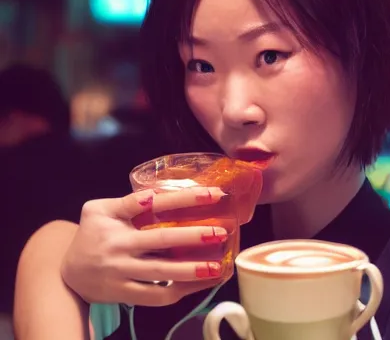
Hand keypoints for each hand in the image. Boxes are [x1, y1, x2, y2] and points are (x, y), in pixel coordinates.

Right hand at [62, 187, 230, 306]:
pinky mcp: (124, 293)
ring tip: (217, 267)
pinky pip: (156, 296)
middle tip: (222, 233)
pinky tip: (199, 284)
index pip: (155, 204)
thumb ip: (128, 201)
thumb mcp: (99, 210)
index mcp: (116, 221)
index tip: (214, 194)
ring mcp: (122, 272)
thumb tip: (155, 194)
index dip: (186, 198)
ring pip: (162, 273)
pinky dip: (180, 291)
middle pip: (162, 240)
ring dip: (192, 271)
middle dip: (194, 237)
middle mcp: (120, 247)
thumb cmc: (90, 235)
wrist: (66, 275)